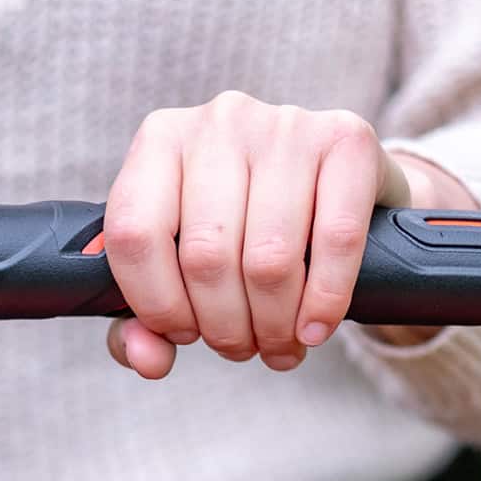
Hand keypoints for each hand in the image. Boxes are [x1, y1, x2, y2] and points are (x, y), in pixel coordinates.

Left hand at [102, 91, 476, 378]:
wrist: (339, 185)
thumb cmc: (245, 228)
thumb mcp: (182, 267)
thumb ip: (143, 322)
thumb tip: (148, 360)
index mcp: (160, 140)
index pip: (133, 234)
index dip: (156, 303)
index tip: (183, 333)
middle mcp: (218, 121)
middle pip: (205, 256)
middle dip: (224, 326)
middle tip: (240, 349)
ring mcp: (285, 124)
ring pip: (268, 258)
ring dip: (273, 325)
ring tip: (277, 345)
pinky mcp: (348, 139)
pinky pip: (334, 241)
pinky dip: (324, 302)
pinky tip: (315, 329)